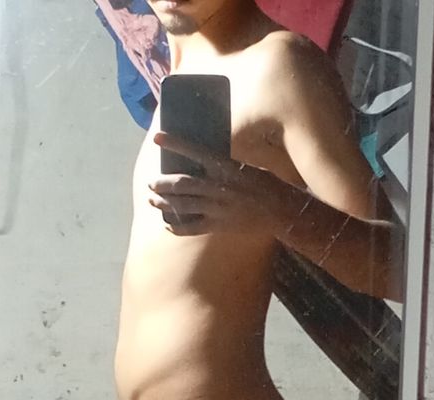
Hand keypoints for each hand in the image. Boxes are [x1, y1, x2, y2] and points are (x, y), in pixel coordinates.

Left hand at [149, 131, 294, 237]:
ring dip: (164, 203)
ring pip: (183, 205)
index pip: (195, 152)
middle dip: (163, 183)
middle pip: (182, 184)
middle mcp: (218, 188)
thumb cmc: (267, 185)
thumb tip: (205, 158)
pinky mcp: (219, 226)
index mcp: (226, 168)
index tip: (157, 137)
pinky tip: (167, 225)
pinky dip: (177, 227)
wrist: (281, 212)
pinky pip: (192, 228)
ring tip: (152, 200)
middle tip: (152, 183)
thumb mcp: (247, 166)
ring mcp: (217, 209)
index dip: (174, 144)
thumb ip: (225, 164)